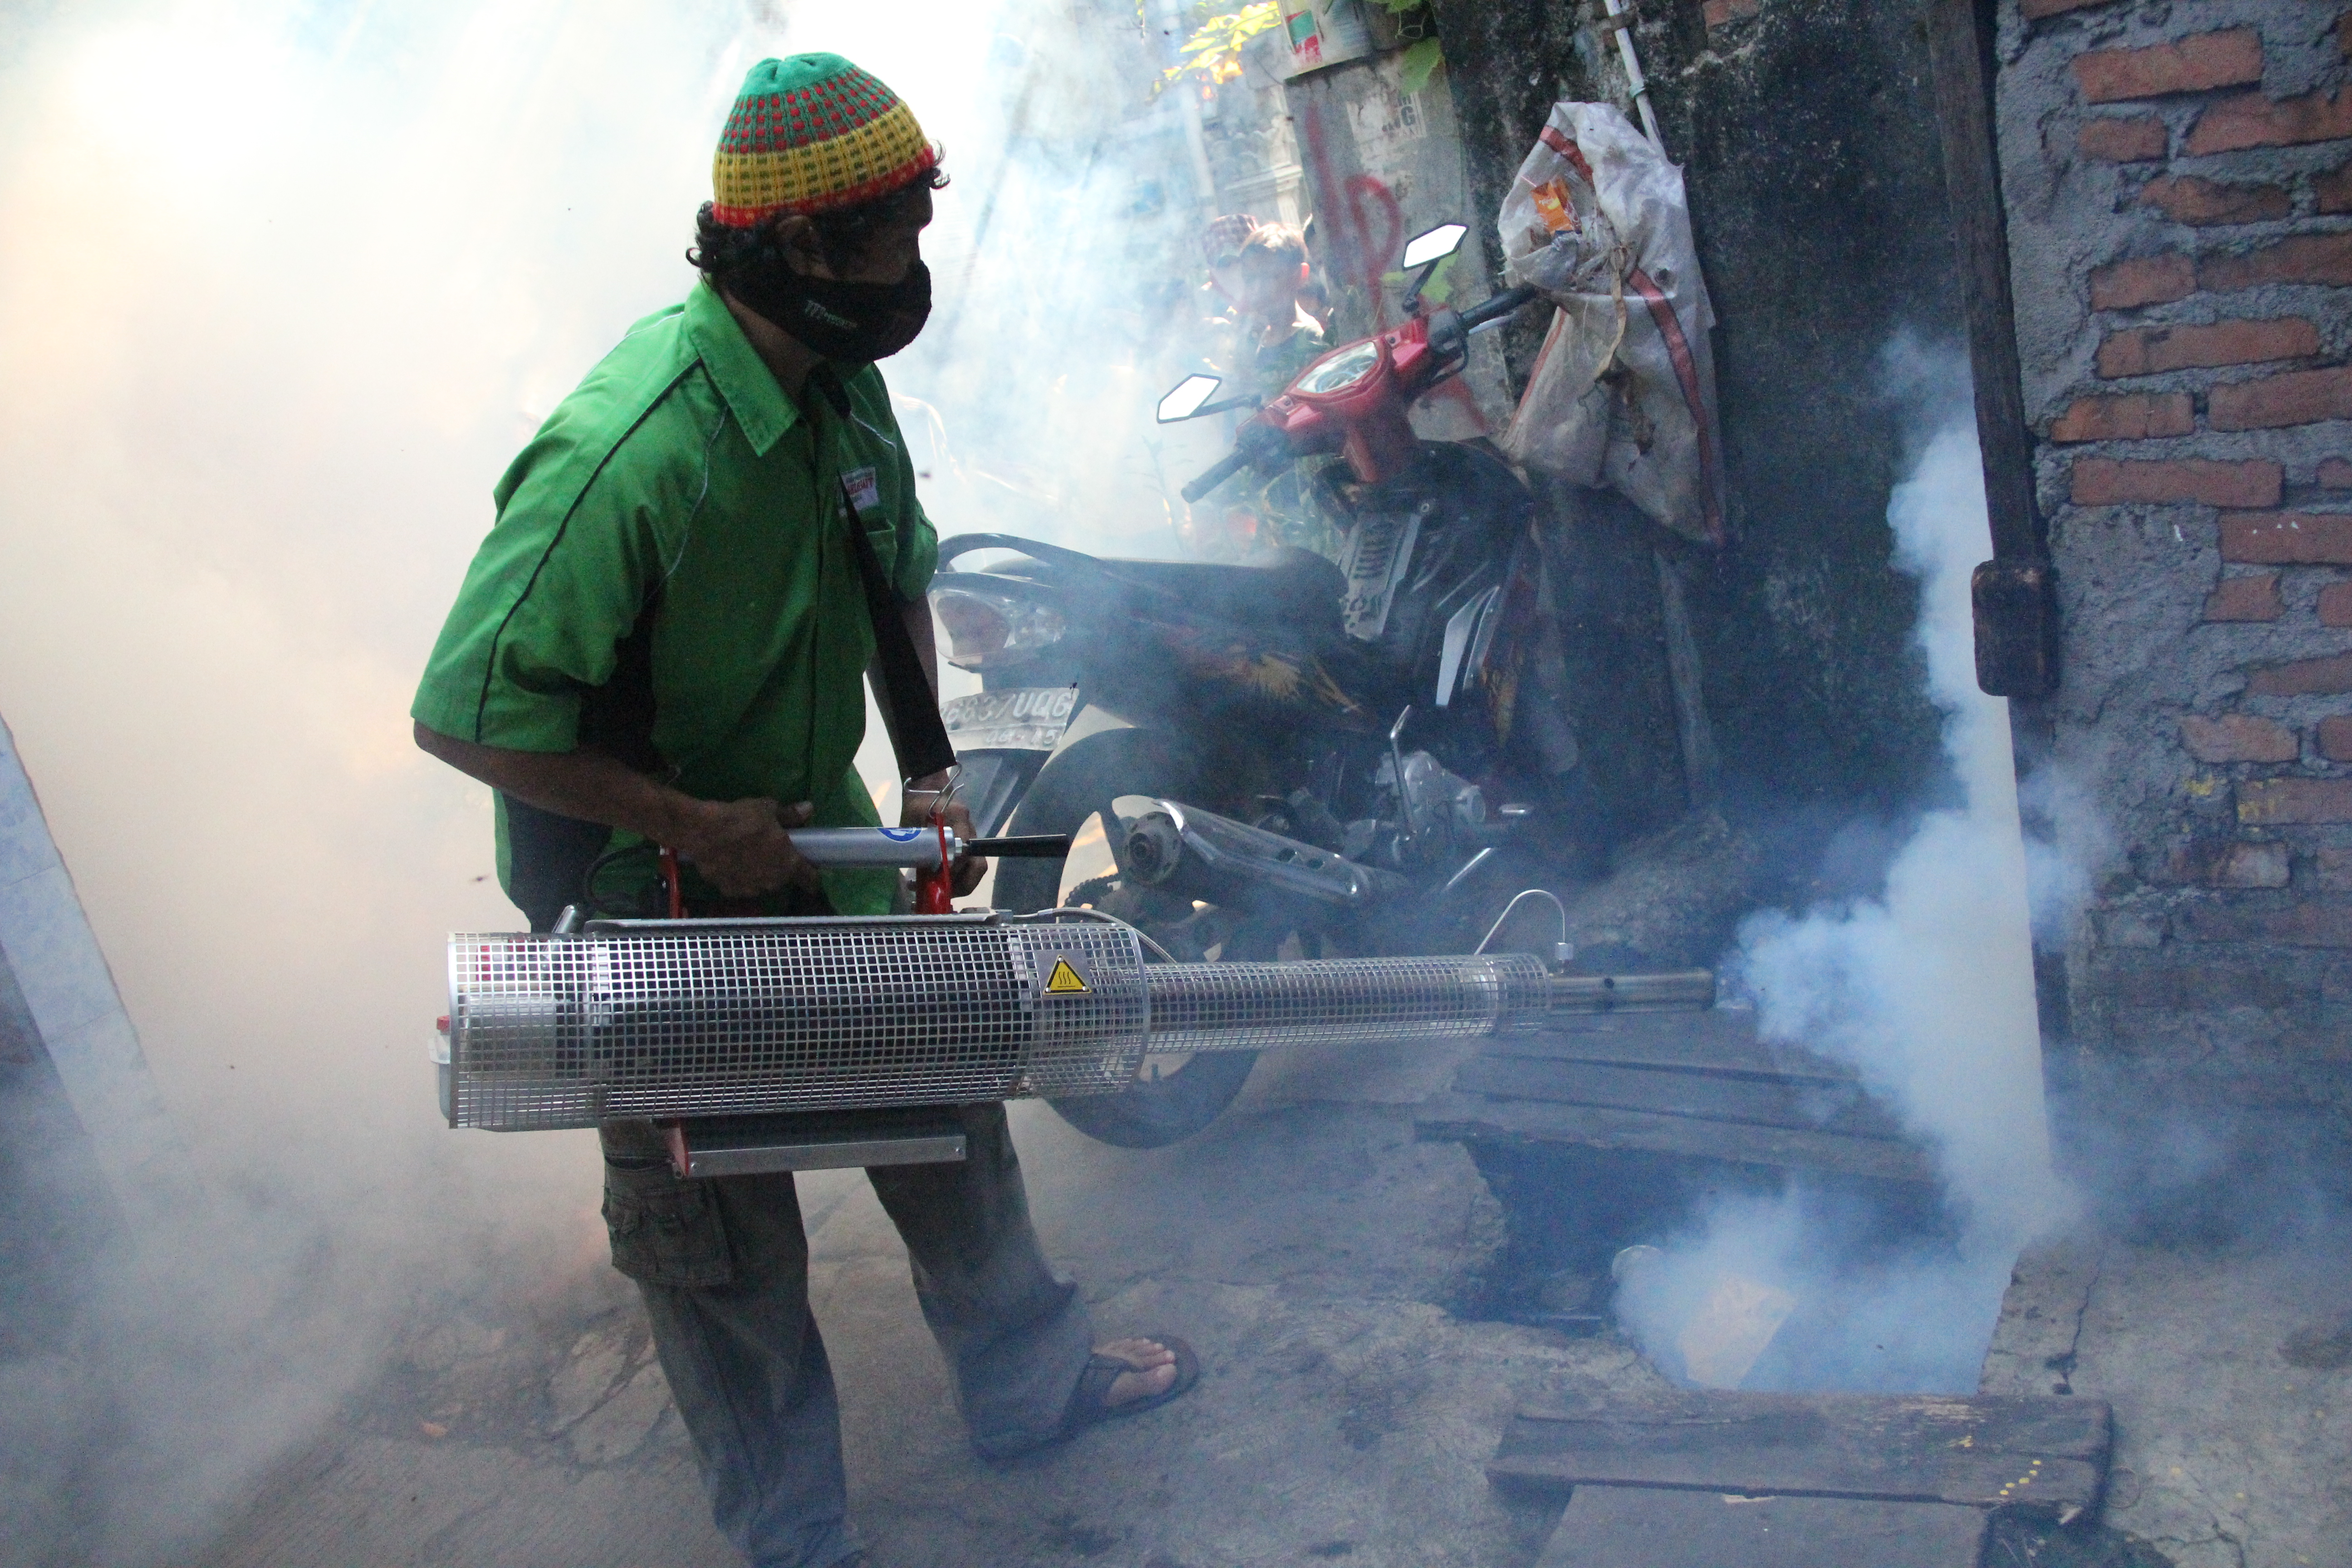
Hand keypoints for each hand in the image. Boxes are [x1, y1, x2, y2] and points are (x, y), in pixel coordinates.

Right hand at [669, 797, 820, 898]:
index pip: (809, 879)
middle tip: (771, 853)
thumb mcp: (768, 810)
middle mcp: (772, 881)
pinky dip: (738, 877)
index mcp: (789, 863)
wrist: (702, 831)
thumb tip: (808, 809)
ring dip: (759, 874)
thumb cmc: (741, 819)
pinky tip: (730, 862)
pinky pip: (739, 885)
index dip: (812, 877)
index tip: (812, 873)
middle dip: (780, 869)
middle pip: (782, 880)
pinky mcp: (728, 890)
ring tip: (748, 857)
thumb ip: (790, 815)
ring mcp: (750, 889)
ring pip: (760, 884)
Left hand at [903, 787, 987, 896]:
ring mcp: (972, 837)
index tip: (935, 879)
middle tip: (941, 894)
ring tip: (940, 892)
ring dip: (961, 884)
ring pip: (977, 867)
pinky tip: (942, 883)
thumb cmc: (916, 806)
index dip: (952, 869)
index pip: (963, 849)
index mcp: (957, 817)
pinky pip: (970, 864)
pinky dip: (959, 877)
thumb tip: (917, 879)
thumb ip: (918, 847)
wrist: (927, 789)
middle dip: (962, 885)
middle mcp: (970, 829)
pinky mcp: (969, 843)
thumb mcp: (912, 824)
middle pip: (978, 865)